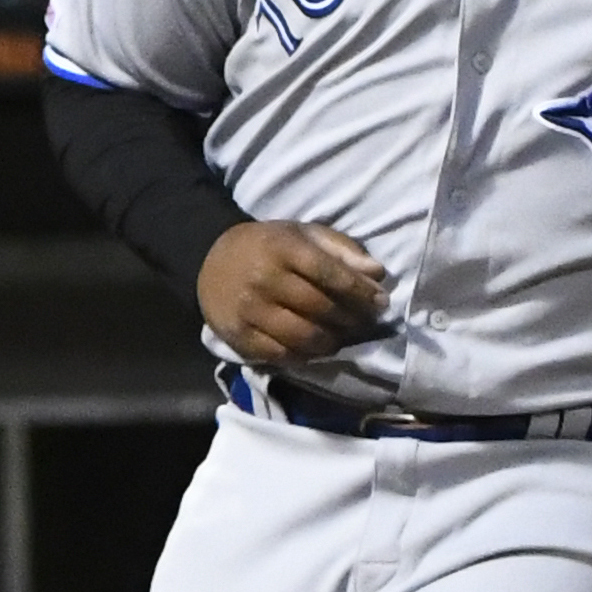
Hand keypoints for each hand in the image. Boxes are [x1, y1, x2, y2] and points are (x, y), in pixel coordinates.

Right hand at [198, 220, 387, 364]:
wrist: (210, 261)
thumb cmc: (269, 247)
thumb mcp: (304, 235)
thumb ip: (342, 251)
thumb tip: (378, 273)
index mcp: (283, 248)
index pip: (330, 274)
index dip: (360, 292)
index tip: (381, 303)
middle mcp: (264, 279)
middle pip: (321, 309)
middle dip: (351, 319)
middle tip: (364, 323)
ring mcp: (250, 311)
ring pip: (305, 337)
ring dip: (332, 342)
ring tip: (341, 337)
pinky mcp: (240, 337)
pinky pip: (283, 355)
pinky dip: (307, 356)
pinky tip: (316, 348)